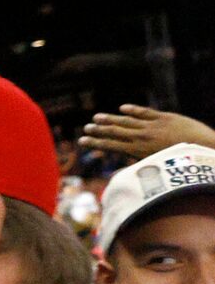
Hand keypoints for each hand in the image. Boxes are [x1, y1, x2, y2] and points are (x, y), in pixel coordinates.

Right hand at [83, 104, 214, 159]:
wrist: (205, 149)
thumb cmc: (182, 165)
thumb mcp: (157, 170)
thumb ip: (137, 170)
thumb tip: (117, 176)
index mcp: (138, 151)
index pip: (111, 145)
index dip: (95, 142)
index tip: (82, 140)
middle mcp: (142, 136)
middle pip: (115, 131)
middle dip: (99, 129)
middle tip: (86, 127)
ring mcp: (153, 125)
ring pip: (126, 120)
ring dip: (110, 118)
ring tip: (97, 117)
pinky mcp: (165, 118)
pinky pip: (145, 112)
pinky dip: (133, 110)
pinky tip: (122, 108)